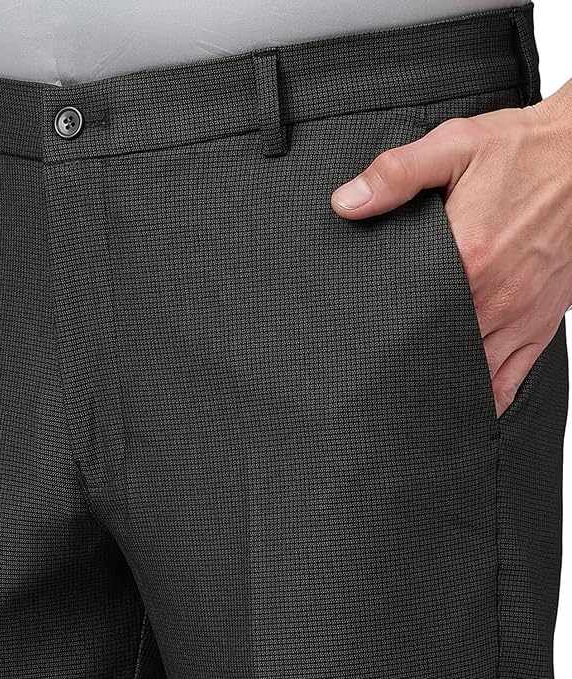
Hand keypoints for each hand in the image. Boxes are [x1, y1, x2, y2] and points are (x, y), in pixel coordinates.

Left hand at [330, 80, 571, 417]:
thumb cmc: (525, 153)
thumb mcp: (455, 147)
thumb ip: (396, 174)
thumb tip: (347, 201)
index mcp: (466, 258)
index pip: (410, 314)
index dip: (380, 333)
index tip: (357, 346)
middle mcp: (494, 296)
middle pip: (438, 347)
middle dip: (406, 363)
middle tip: (375, 378)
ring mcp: (521, 314)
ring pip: (475, 371)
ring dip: (443, 384)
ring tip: (409, 399)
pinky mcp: (543, 320)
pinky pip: (515, 374)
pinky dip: (490, 394)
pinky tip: (467, 404)